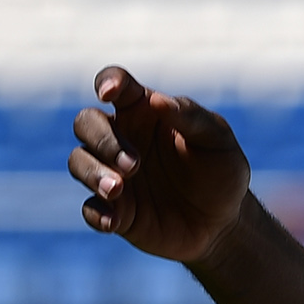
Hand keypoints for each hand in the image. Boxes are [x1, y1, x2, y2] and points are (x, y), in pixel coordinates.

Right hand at [68, 66, 251, 263]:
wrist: (225, 222)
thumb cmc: (222, 171)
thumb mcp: (218, 140)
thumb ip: (190, 118)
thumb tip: (156, 101)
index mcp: (146, 113)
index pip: (117, 85)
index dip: (108, 81)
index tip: (108, 92)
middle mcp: (123, 139)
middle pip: (86, 123)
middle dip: (101, 139)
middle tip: (133, 163)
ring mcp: (114, 174)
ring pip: (79, 162)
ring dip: (93, 173)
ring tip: (118, 189)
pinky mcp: (114, 209)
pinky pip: (90, 208)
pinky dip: (97, 213)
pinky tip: (114, 221)